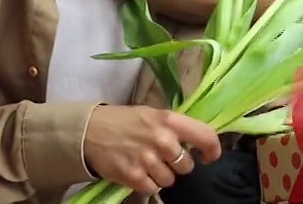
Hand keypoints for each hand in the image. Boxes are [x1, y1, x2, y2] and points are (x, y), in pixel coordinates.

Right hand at [82, 106, 221, 195]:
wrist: (90, 131)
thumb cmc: (124, 121)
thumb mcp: (152, 114)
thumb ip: (174, 127)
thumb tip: (196, 143)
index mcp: (169, 120)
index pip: (205, 136)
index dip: (212, 149)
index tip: (209, 156)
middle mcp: (162, 140)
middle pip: (187, 165)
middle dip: (177, 164)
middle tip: (162, 156)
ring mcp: (148, 160)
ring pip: (170, 180)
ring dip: (161, 175)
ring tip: (146, 163)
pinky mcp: (134, 177)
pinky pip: (153, 188)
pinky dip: (146, 183)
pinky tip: (137, 171)